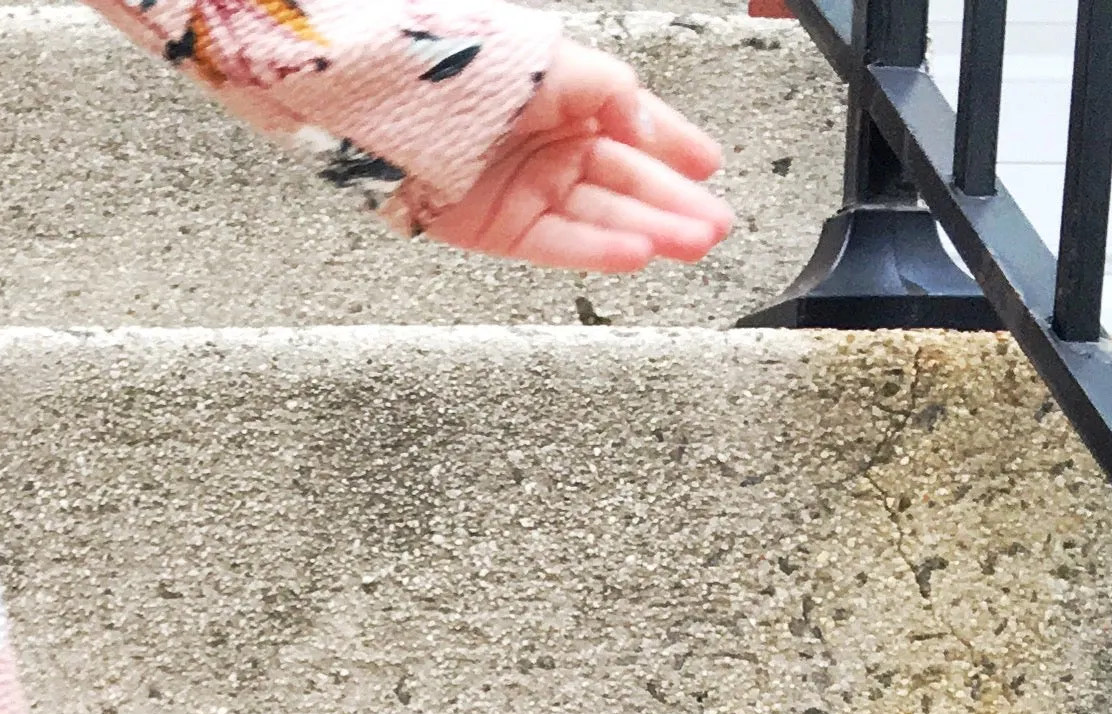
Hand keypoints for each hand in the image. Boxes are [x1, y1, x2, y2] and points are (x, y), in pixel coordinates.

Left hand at [422, 38, 732, 270]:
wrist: (398, 102)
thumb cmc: (467, 67)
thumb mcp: (557, 61)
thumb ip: (609, 88)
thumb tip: (644, 119)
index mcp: (568, 101)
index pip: (634, 128)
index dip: (675, 146)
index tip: (708, 167)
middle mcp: (552, 148)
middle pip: (625, 181)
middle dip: (674, 203)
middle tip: (713, 224)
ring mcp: (530, 190)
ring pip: (601, 217)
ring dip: (651, 231)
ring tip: (691, 244)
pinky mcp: (503, 230)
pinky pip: (560, 244)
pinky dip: (600, 250)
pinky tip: (638, 253)